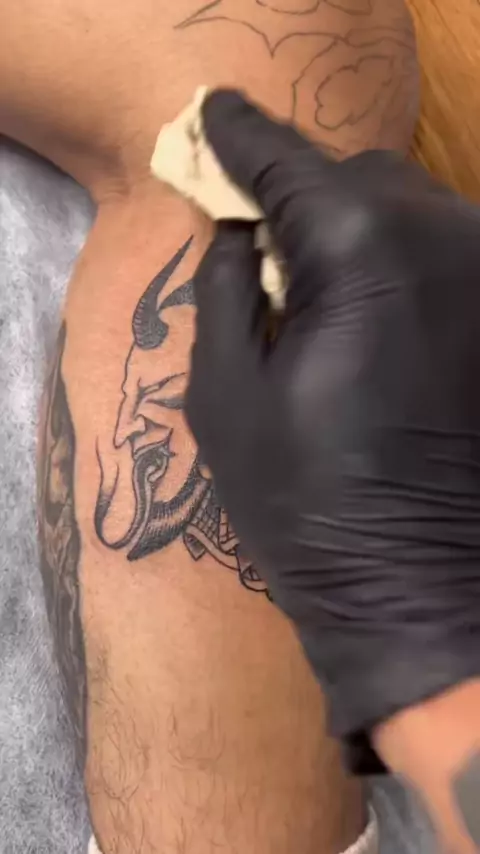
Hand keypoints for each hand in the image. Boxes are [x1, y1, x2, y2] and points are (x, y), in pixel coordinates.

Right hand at [186, 90, 479, 770]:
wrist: (422, 594)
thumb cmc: (308, 504)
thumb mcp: (225, 396)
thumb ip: (226, 287)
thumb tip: (243, 227)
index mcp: (361, 252)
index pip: (286, 160)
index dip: (241, 137)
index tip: (212, 120)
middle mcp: (446, 238)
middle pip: (358, 176)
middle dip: (306, 198)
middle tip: (270, 249)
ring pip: (412, 209)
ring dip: (360, 232)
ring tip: (331, 301)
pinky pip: (447, 254)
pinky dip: (405, 264)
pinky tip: (385, 324)